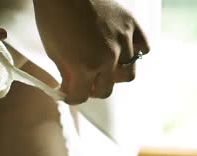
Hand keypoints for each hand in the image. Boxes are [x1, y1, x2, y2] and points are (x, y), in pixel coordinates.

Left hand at [34, 0, 149, 103]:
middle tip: (85, 83)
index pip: (81, 97)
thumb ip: (66, 73)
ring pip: (127, 74)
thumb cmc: (53, 17)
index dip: (72, 98)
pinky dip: (133, 54)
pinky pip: (143, 49)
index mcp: (84, 67)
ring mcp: (123, 42)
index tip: (70, 95)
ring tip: (104, 67)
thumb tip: (71, 88)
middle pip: (105, 91)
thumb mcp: (53, 51)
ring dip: (113, 75)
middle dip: (92, 90)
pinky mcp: (133, 26)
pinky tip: (120, 50)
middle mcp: (107, 58)